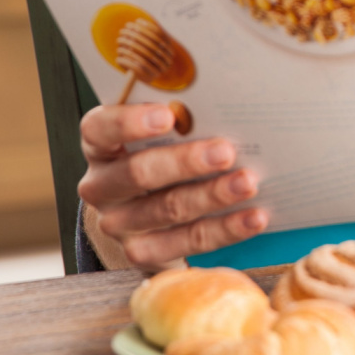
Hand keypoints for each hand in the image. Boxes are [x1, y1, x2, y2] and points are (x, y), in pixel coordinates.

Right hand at [78, 103, 267, 271]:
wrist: (150, 212)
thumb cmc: (165, 152)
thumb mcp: (165, 132)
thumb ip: (185, 118)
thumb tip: (231, 102)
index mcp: (101, 145)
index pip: (100, 129)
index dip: (129, 122)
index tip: (167, 115)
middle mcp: (102, 185)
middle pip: (138, 172)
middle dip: (186, 161)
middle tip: (226, 151)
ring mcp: (119, 223)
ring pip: (168, 208)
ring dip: (213, 195)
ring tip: (248, 182)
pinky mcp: (142, 252)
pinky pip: (188, 241)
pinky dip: (226, 228)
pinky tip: (254, 217)